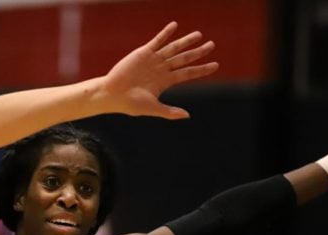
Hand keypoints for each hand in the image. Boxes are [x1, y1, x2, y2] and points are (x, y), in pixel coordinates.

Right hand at [102, 21, 218, 118]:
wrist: (112, 94)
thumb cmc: (130, 104)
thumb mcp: (152, 108)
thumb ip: (169, 111)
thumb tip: (187, 115)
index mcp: (165, 81)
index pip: (187, 73)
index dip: (201, 69)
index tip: (215, 65)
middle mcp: (161, 69)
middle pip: (184, 58)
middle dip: (198, 52)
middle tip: (211, 45)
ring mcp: (153, 60)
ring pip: (173, 48)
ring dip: (185, 41)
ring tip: (198, 35)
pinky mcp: (143, 53)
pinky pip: (157, 41)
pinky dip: (165, 34)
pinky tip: (174, 26)